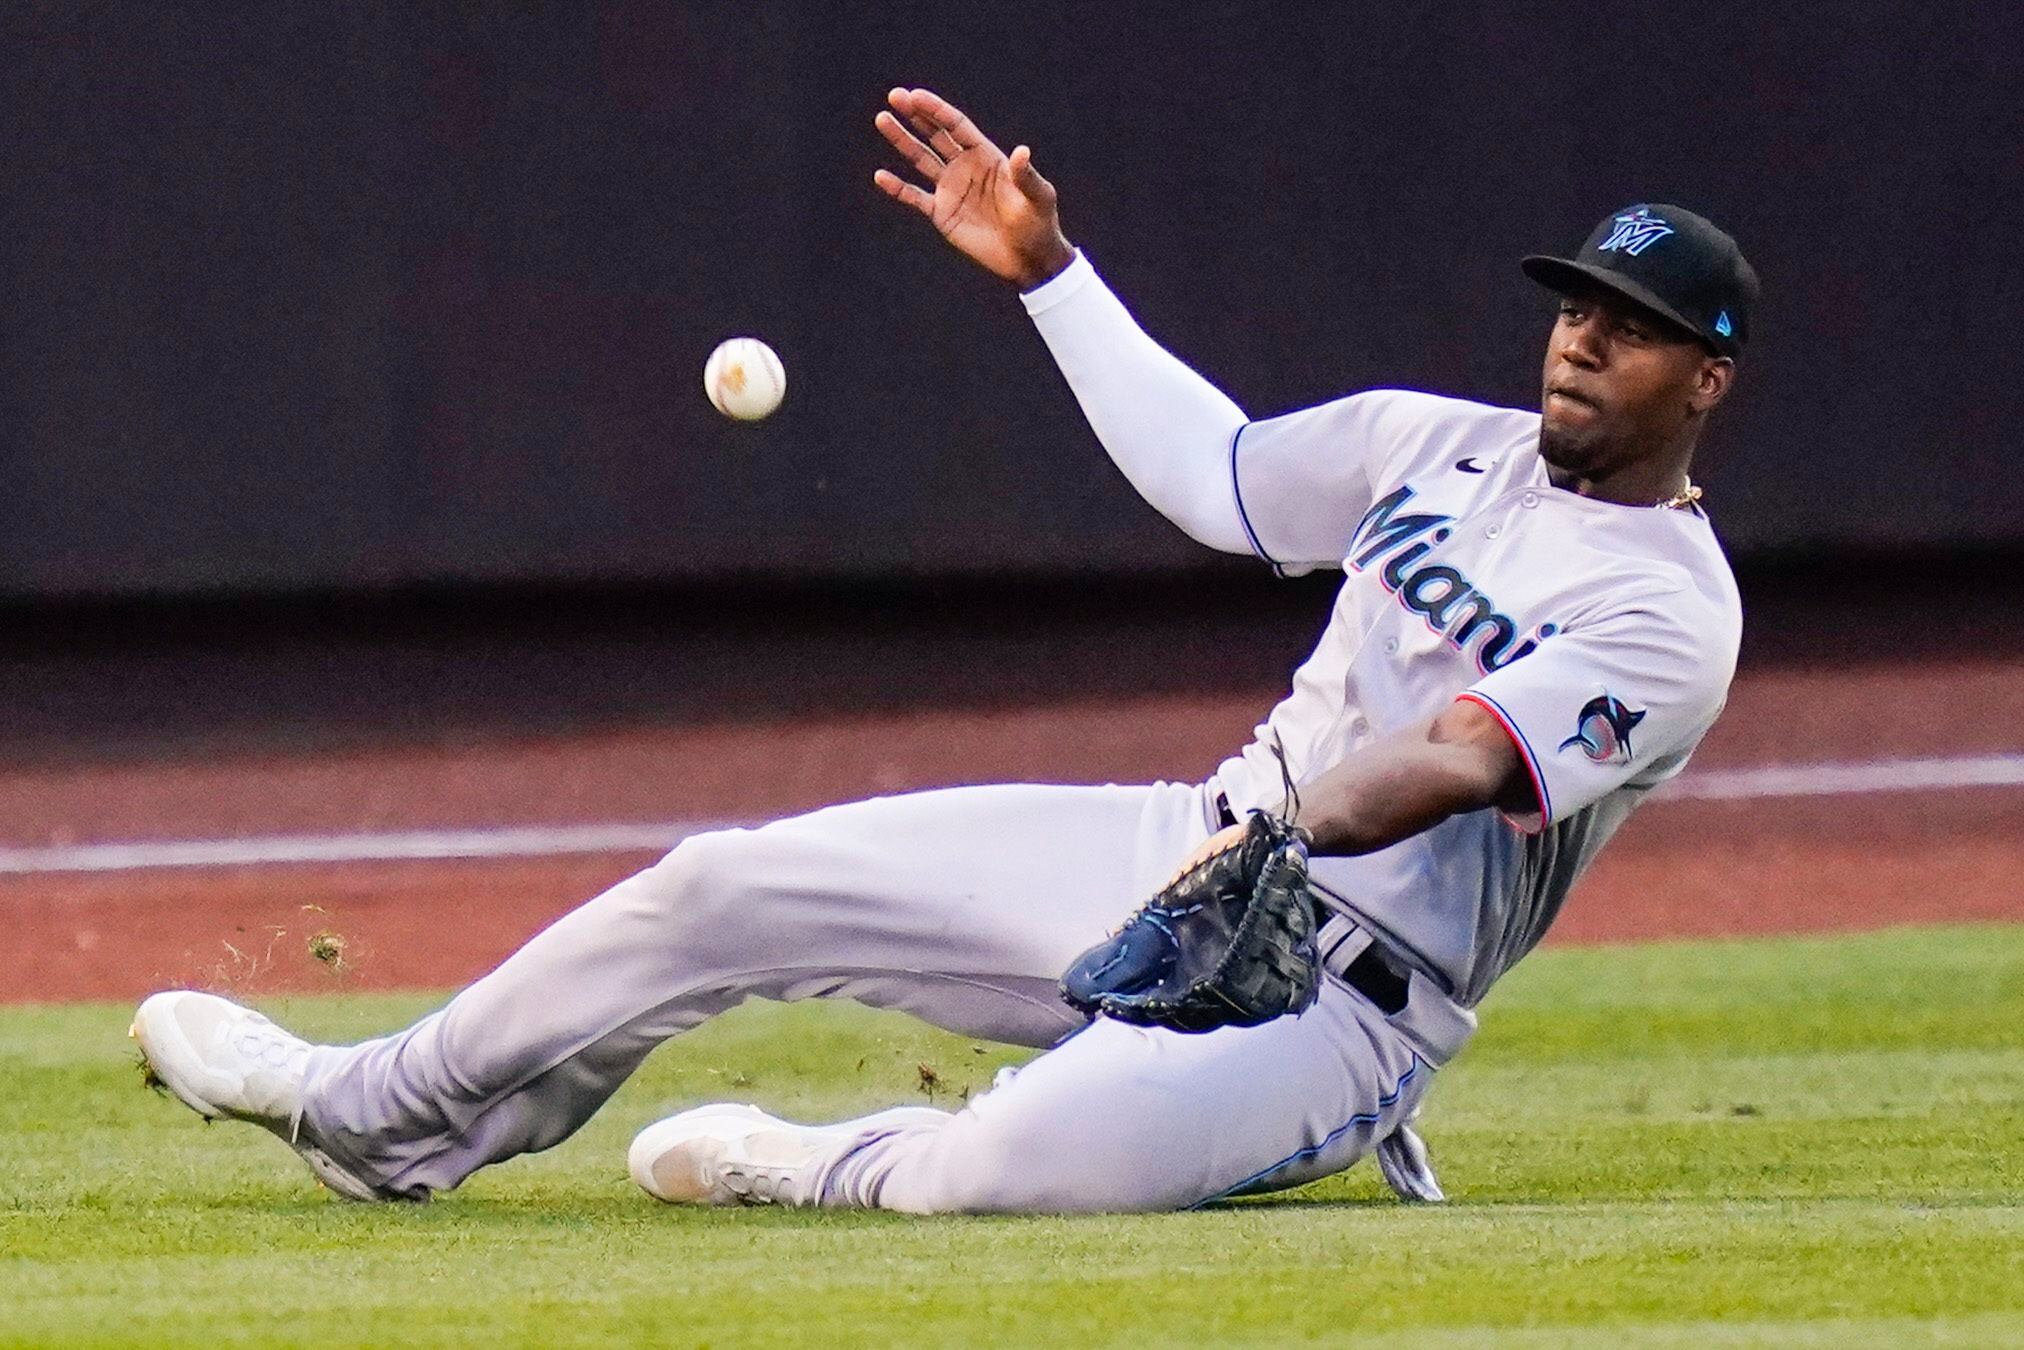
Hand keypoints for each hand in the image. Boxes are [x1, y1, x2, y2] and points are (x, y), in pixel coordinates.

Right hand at [873, 86, 1075, 290]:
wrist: (1028, 258)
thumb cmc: (1038, 223)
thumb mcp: (1037, 196)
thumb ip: (1025, 175)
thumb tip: (1022, 152)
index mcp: (986, 155)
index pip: (956, 126)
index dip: (936, 110)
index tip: (915, 96)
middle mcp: (965, 167)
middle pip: (935, 135)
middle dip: (915, 116)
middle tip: (895, 96)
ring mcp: (951, 189)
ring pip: (920, 159)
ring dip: (901, 140)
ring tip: (882, 119)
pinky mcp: (942, 213)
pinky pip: (915, 197)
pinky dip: (897, 188)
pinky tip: (881, 176)